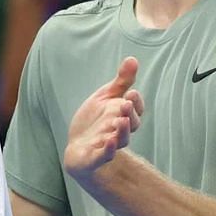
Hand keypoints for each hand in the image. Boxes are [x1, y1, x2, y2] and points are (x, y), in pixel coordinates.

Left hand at [64, 57, 144, 180]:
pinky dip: (109, 150)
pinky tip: (109, 142)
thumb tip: (133, 59)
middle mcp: (120, 130)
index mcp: (124, 115)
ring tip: (120, 121)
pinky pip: (105, 155)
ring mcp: (110, 144)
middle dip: (130, 113)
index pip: (136, 108)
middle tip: (125, 103)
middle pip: (132, 123)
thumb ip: (122, 81)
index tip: (131, 93)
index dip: (135, 102)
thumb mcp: (106, 97)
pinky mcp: (96, 157)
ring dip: (123, 131)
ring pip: (122, 139)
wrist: (79, 146)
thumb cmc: (96, 120)